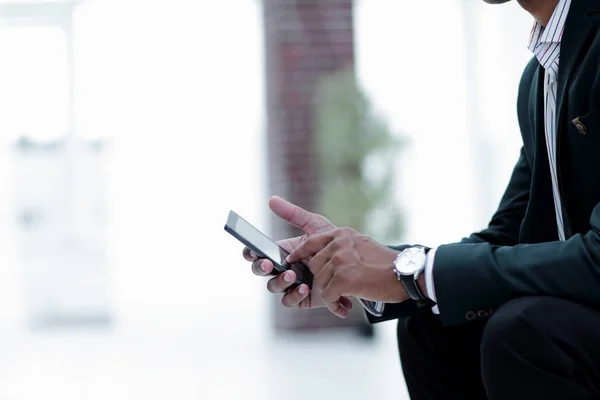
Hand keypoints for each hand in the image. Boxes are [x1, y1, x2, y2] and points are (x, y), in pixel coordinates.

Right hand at [242, 196, 353, 311]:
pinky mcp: (301, 299)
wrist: (353, 262)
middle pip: (260, 270)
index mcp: (280, 251)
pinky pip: (289, 301)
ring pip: (273, 287)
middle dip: (260, 267)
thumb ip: (293, 214)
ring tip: (293, 275)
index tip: (254, 249)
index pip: (257, 253)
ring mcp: (290, 285)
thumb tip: (271, 199)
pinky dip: (293, 295)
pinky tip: (304, 287)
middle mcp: (282, 268)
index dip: (251, 252)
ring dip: (279, 281)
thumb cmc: (331, 243)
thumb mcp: (314, 225)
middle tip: (268, 263)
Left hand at [286, 227, 408, 317]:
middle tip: (336, 290)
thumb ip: (341, 246)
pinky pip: (328, 296)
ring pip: (320, 281)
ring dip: (330, 294)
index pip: (312, 241)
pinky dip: (335, 304)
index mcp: (342, 234)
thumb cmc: (384, 264)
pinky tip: (345, 307)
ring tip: (344, 299)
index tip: (292, 261)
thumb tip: (321, 257)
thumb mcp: (360, 244)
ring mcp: (340, 260)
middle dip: (321, 280)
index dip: (300, 253)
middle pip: (314, 265)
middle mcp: (339, 244)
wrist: (405, 275)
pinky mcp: (343, 278)